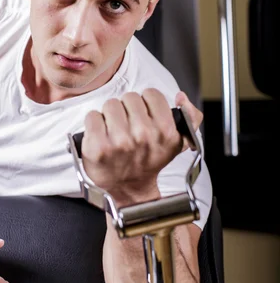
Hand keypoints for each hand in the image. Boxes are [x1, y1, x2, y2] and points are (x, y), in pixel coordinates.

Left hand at [81, 88, 200, 201]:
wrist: (128, 188)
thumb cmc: (149, 161)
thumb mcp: (179, 142)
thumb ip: (190, 116)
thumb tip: (181, 96)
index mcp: (165, 131)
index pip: (151, 94)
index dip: (146, 104)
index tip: (144, 117)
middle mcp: (143, 135)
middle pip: (129, 98)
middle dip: (127, 110)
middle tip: (128, 126)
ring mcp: (119, 141)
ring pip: (110, 105)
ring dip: (110, 116)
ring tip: (115, 132)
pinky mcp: (97, 146)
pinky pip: (92, 116)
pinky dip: (94, 124)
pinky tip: (101, 136)